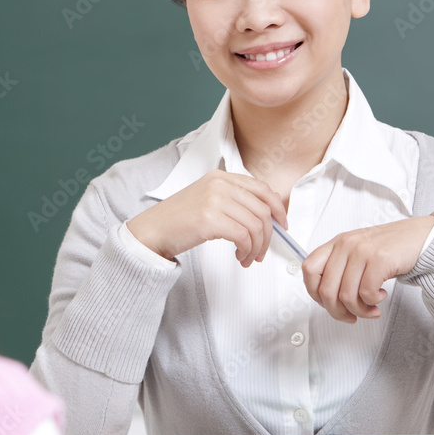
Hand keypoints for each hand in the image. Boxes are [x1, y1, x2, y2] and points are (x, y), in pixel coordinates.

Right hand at [127, 170, 287, 266]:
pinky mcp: (210, 219)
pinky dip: (247, 250)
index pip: (262, 188)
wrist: (151, 231)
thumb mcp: (207, 200)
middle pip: (262, 210)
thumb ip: (233, 201)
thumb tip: (265, 218)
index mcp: (221, 176)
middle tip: (262, 251)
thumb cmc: (178, 221)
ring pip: (255, 225)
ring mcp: (214, 199)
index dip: (278, 208)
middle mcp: (220, 184)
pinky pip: (244, 236)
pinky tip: (240, 257)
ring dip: (257, 247)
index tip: (282, 225)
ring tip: (248, 258)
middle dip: (268, 235)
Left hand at [302, 215, 433, 322]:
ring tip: (371, 309)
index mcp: (337, 243)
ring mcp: (362, 251)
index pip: (309, 269)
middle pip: (326, 290)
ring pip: (346, 296)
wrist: (422, 237)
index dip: (314, 293)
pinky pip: (366, 293)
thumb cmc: (391, 248)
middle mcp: (346, 245)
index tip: (327, 303)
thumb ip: (341, 268)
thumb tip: (327, 299)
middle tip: (351, 316)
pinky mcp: (380, 259)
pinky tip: (381, 296)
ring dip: (360, 310)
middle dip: (338, 311)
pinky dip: (373, 302)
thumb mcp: (358, 252)